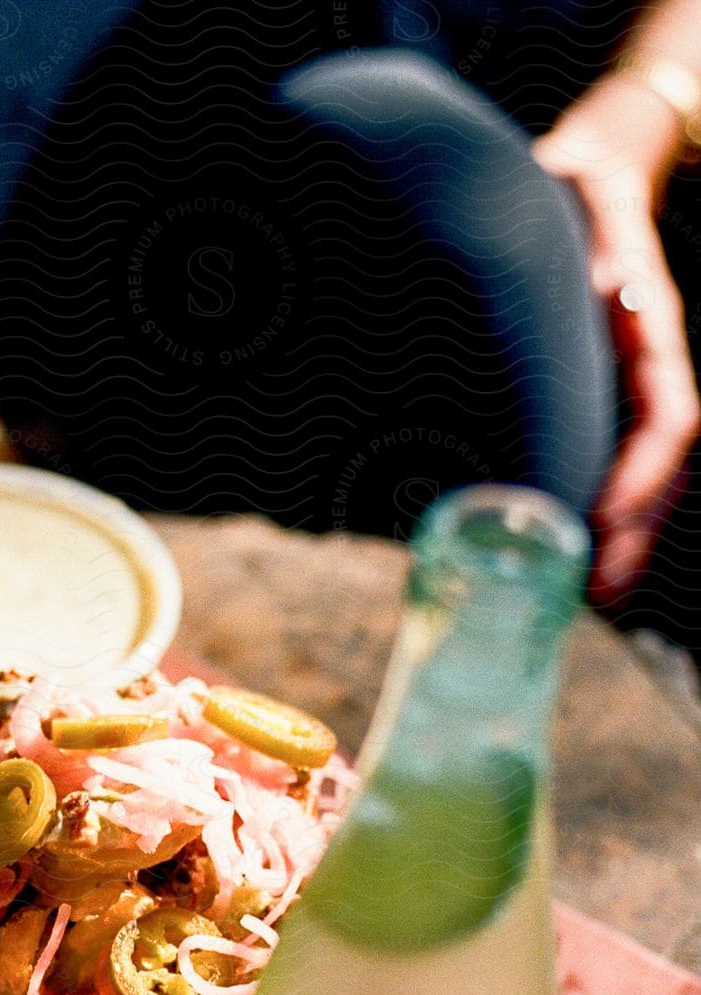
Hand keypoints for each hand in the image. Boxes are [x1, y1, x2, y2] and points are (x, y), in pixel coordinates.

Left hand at [534, 80, 699, 600]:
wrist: (589, 174)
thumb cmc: (567, 196)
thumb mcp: (563, 213)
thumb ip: (562, 255)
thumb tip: (549, 288)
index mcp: (650, 324)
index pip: (670, 413)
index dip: (644, 470)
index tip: (605, 516)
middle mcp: (652, 362)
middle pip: (664, 463)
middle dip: (636, 530)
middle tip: (599, 590)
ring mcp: (635, 381)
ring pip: (649, 473)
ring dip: (626, 537)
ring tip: (593, 596)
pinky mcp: (610, 396)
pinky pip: (622, 463)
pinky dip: (607, 516)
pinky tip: (581, 559)